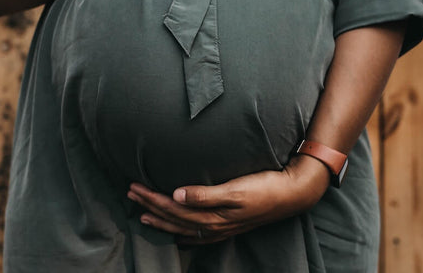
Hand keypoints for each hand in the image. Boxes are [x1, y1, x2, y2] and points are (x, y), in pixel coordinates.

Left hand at [126, 154, 330, 243]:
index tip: (134, 187)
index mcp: (213, 215)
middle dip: (150, 206)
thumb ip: (205, 194)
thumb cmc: (264, 187)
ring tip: (143, 213)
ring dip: (161, 220)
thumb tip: (176, 195)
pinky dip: (183, 234)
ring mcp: (222, 228)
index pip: (173, 208)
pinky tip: (177, 235)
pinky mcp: (230, 226)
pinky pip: (199, 235)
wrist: (292, 194)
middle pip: (174, 218)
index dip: (152, 198)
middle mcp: (214, 225)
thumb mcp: (236, 188)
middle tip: (130, 193)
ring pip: (183, 227)